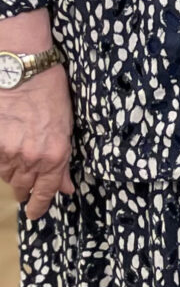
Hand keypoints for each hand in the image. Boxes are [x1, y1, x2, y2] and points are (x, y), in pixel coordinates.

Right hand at [0, 65, 73, 218]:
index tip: (35, 214)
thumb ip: (63, 162)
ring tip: (17, 157)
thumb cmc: (51, 95)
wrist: (25, 72)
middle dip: (25, 187)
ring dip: (12, 172)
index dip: (39, 205)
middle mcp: (32, 157)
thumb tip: (67, 188)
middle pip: (22, 185)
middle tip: (25, 186)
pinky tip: (6, 148)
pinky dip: (0, 159)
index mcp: (56, 154)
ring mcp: (8, 151)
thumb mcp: (66, 128)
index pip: (46, 191)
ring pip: (6, 175)